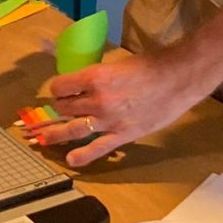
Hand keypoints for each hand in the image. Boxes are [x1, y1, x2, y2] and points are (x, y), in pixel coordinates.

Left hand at [29, 52, 204, 166]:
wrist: (178, 78)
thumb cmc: (151, 65)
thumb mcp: (117, 62)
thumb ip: (98, 74)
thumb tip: (84, 79)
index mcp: (95, 77)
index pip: (61, 86)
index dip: (58, 89)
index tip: (61, 91)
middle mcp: (97, 99)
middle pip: (65, 108)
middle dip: (59, 108)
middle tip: (59, 111)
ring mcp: (109, 120)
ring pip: (73, 129)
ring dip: (56, 134)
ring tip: (43, 139)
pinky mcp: (123, 134)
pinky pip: (98, 148)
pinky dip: (83, 156)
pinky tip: (71, 160)